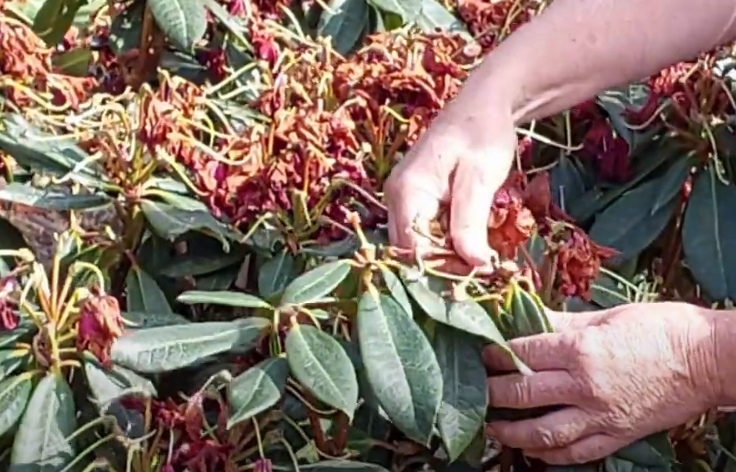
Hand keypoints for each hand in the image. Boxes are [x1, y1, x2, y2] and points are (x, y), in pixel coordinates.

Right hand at [383, 102, 516, 266]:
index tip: (479, 271)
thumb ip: (471, 222)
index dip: (443, 266)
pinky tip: (472, 244)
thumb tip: (473, 264)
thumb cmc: (483, 134)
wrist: (482, 105)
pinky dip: (447, 244)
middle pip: (409, 250)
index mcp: (407, 190)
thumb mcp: (482, 178)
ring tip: (481, 258)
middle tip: (484, 268)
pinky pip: (423, 233)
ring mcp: (401, 200)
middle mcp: (395, 198)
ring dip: (446, 257)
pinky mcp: (413, 202)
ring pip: (416, 245)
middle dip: (444, 265)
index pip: (413, 247)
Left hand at [483, 302, 721, 464]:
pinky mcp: (617, 435)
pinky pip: (576, 452)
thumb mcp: (608, 316)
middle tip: (476, 390)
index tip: (482, 354)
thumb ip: (564, 322)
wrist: (709, 360)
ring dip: (512, 433)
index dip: (496, 354)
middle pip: (523, 394)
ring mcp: (601, 415)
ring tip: (493, 428)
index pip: (523, 354)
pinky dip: (550, 455)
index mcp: (580, 349)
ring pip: (543, 432)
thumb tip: (529, 317)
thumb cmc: (662, 328)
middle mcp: (584, 385)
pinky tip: (533, 451)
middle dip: (493, 393)